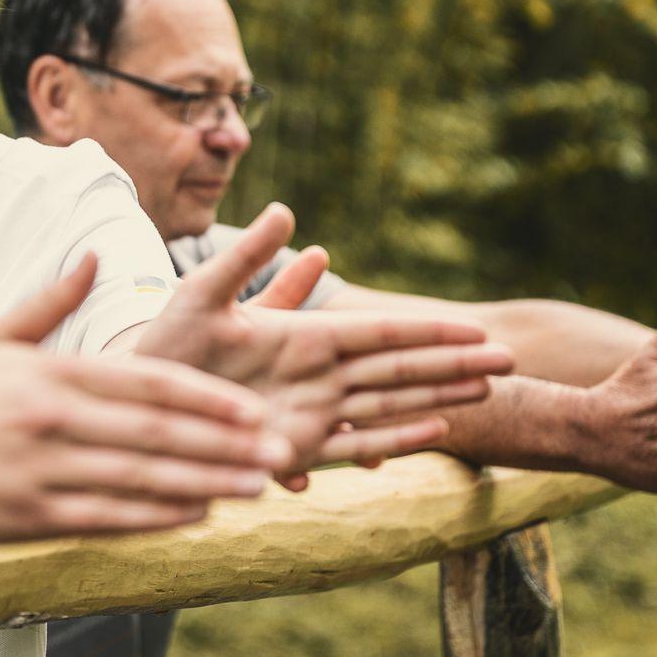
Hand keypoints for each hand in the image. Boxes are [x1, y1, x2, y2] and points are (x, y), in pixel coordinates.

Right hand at [0, 255, 279, 539]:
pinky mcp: (25, 517)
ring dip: (204, 484)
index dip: (205, 398)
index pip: (144, 382)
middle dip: (223, 443)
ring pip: (138, 479)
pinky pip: (104, 519)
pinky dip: (155, 519)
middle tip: (278, 450)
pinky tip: (196, 517)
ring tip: (255, 488)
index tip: (253, 408)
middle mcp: (50, 419)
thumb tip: (95, 254)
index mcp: (50, 372)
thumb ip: (52, 300)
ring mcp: (38, 471)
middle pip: (154, 433)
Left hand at [133, 204, 512, 476]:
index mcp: (305, 333)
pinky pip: (355, 444)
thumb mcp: (203, 294)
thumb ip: (246, 259)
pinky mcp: (298, 445)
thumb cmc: (168, 341)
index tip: (478, 328)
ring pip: (391, 403)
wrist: (146, 397)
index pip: (383, 331)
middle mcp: (320, 372)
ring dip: (440, 397)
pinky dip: (394, 438)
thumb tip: (286, 211)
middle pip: (401, 366)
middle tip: (510, 359)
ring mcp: (314, 410)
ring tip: (489, 392)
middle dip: (453, 363)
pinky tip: (438, 433)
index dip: (430, 329)